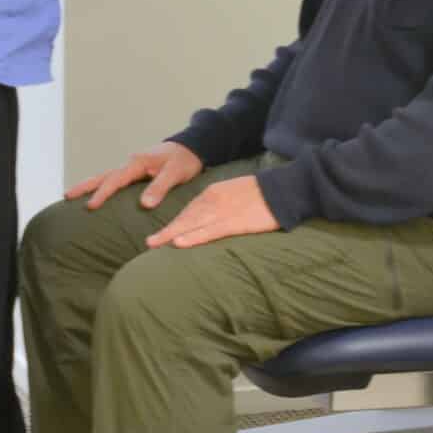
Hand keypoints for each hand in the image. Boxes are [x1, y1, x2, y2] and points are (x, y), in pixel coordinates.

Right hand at [67, 141, 203, 211]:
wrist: (192, 148)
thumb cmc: (184, 160)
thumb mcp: (175, 173)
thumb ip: (160, 187)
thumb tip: (144, 204)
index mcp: (138, 162)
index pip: (116, 180)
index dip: (103, 193)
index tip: (91, 206)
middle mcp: (131, 163)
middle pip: (104, 176)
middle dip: (85, 186)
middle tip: (66, 195)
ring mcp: (133, 167)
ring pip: (107, 177)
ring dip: (90, 185)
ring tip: (72, 195)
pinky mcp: (136, 172)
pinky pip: (115, 180)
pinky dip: (103, 186)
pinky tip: (97, 195)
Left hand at [145, 175, 278, 250]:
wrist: (283, 189)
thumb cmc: (263, 194)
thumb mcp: (236, 193)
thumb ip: (221, 203)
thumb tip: (210, 217)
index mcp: (214, 192)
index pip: (189, 209)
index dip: (175, 222)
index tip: (162, 233)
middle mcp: (213, 200)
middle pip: (186, 217)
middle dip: (167, 230)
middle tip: (150, 242)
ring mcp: (223, 211)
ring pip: (192, 224)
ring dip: (172, 234)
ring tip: (155, 244)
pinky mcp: (235, 222)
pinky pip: (209, 231)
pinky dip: (193, 237)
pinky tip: (180, 243)